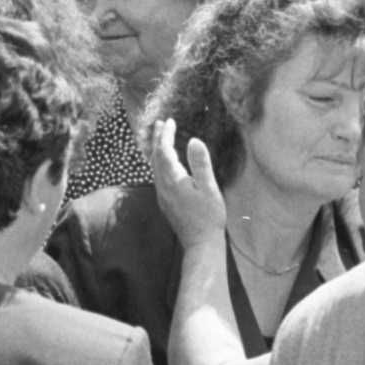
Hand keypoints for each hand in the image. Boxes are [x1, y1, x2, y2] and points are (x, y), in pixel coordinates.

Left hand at [148, 118, 225, 249]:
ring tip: (160, 139)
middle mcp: (163, 187)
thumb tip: (193, 140)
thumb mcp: (209, 188)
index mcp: (173, 181)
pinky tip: (166, 164)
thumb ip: (200, 163)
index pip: (164, 151)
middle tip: (159, 124)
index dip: (165, 135)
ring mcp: (163, 196)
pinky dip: (159, 163)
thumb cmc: (209, 217)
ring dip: (157, 151)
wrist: (201, 244)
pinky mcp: (166, 203)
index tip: (168, 121)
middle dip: (157, 140)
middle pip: (155, 158)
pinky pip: (158, 177)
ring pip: (154, 168)